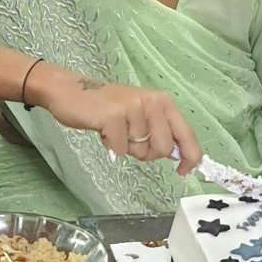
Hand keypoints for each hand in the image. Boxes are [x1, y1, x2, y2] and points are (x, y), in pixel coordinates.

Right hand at [29, 66, 201, 173]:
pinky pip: (120, 149)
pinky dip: (111, 147)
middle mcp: (152, 101)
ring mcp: (133, 107)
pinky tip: (103, 130)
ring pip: (140, 150)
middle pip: (163, 148)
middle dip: (147, 153)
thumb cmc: (107, 107)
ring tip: (114, 130)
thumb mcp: (140, 114)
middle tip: (130, 140)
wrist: (70, 91)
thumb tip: (178, 155)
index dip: (190, 157)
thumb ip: (159, 130)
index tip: (184, 170)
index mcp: (162, 101)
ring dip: (126, 148)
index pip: (186, 134)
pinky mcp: (113, 116)